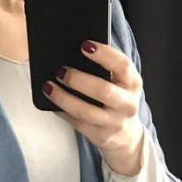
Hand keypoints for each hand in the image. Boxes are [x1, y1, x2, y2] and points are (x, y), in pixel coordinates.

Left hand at [42, 40, 144, 176]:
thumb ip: (108, 69)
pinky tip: (51, 102)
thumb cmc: (119, 100)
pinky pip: (76, 123)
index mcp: (133, 84)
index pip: (122, 65)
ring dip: (63, 98)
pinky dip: (62, 111)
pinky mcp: (99, 136)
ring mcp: (113, 123)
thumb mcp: (122, 83)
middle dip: (78, 79)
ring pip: (85, 111)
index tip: (85, 45)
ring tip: (48, 86)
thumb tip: (76, 54)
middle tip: (61, 70)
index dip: (104, 54)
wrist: (127, 135)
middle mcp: (126, 105)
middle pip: (102, 90)